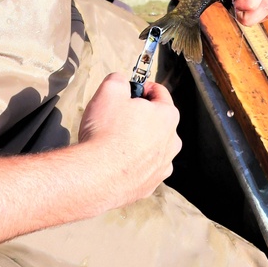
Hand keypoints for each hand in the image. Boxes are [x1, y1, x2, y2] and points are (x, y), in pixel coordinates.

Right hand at [76, 74, 180, 205]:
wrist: (96, 176)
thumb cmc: (105, 133)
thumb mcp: (109, 91)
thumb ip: (119, 80)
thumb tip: (120, 82)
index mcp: (167, 116)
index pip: (160, 94)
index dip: (144, 88)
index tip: (133, 91)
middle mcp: (171, 143)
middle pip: (158, 122)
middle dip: (141, 118)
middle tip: (119, 118)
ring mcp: (162, 167)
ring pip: (153, 148)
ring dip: (139, 143)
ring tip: (115, 143)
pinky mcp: (150, 186)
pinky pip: (144, 169)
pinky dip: (133, 165)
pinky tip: (116, 163)